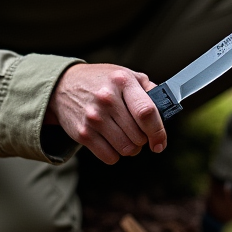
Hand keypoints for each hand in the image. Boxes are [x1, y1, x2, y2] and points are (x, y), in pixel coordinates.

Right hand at [44, 63, 166, 163]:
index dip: (158, 132)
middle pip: (138, 136)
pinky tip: (112, 141)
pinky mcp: (82, 133)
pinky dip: (115, 154)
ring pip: (126, 149)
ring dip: (131, 148)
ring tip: (126, 136)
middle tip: (138, 132)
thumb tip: (167, 109)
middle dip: (143, 139)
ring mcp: (93, 117)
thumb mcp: (126, 75)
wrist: (64, 85)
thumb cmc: (102, 81)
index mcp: (122, 81)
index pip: (146, 112)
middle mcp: (107, 99)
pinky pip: (110, 157)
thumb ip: (149, 90)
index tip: (160, 143)